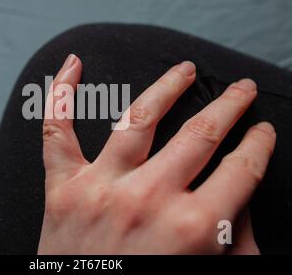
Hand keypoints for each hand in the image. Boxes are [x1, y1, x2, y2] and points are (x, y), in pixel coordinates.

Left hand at [38, 54, 275, 253]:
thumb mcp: (209, 273)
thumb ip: (229, 237)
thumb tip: (236, 194)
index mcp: (193, 228)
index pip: (241, 168)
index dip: (259, 144)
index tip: (262, 130)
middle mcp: (148, 200)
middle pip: (201, 134)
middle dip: (230, 106)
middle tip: (241, 89)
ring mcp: (101, 189)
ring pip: (139, 116)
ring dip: (169, 86)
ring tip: (186, 70)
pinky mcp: (62, 188)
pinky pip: (57, 131)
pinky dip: (61, 96)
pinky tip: (73, 65)